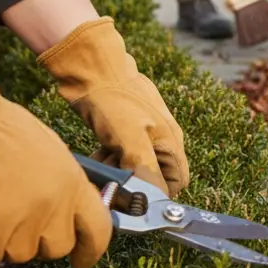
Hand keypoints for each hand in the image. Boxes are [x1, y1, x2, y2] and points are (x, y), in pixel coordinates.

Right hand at [0, 44, 111, 267]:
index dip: (91, 250)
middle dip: (40, 239)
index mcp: (73, 185)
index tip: (82, 261)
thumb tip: (64, 210)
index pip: (98, 231)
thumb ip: (63, 186)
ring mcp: (18, 228)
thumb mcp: (50, 152)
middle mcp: (52, 211)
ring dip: (4, 238)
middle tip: (17, 219)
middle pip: (56, 247)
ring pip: (17, 253)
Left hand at [38, 17, 188, 196]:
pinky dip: (109, 161)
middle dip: (132, 184)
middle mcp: (162, 140)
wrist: (92, 66)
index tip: (131, 199)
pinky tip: (95, 158)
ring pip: (134, 167)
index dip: (156, 195)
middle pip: (153, 176)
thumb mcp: (130, 139)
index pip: (175, 184)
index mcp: (171, 142)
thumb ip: (145, 171)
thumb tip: (152, 201)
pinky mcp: (125, 130)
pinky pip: (121, 156)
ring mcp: (143, 134)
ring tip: (98, 168)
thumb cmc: (114, 99)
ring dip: (117, 173)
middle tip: (109, 181)